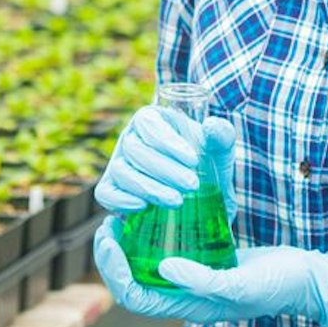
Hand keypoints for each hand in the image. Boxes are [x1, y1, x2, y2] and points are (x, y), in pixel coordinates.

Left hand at [93, 217, 327, 326]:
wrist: (307, 277)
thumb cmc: (278, 285)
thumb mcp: (241, 284)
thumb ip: (203, 280)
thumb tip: (164, 267)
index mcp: (188, 306)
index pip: (134, 295)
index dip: (113, 269)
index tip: (108, 235)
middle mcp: (185, 294)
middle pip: (133, 281)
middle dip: (114, 254)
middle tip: (108, 222)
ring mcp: (193, 278)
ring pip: (148, 265)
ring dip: (131, 244)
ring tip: (125, 214)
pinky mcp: (204, 261)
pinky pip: (169, 251)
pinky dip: (156, 235)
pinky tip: (157, 210)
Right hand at [94, 106, 236, 219]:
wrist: (202, 194)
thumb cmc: (207, 163)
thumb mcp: (220, 148)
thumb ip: (221, 135)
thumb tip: (212, 127)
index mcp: (151, 119)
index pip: (149, 123)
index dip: (168, 141)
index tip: (194, 160)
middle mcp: (130, 139)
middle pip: (135, 150)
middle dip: (164, 169)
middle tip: (192, 185)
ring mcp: (118, 164)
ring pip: (121, 172)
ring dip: (148, 187)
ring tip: (177, 201)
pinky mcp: (113, 189)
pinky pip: (106, 193)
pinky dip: (121, 201)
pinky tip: (144, 207)